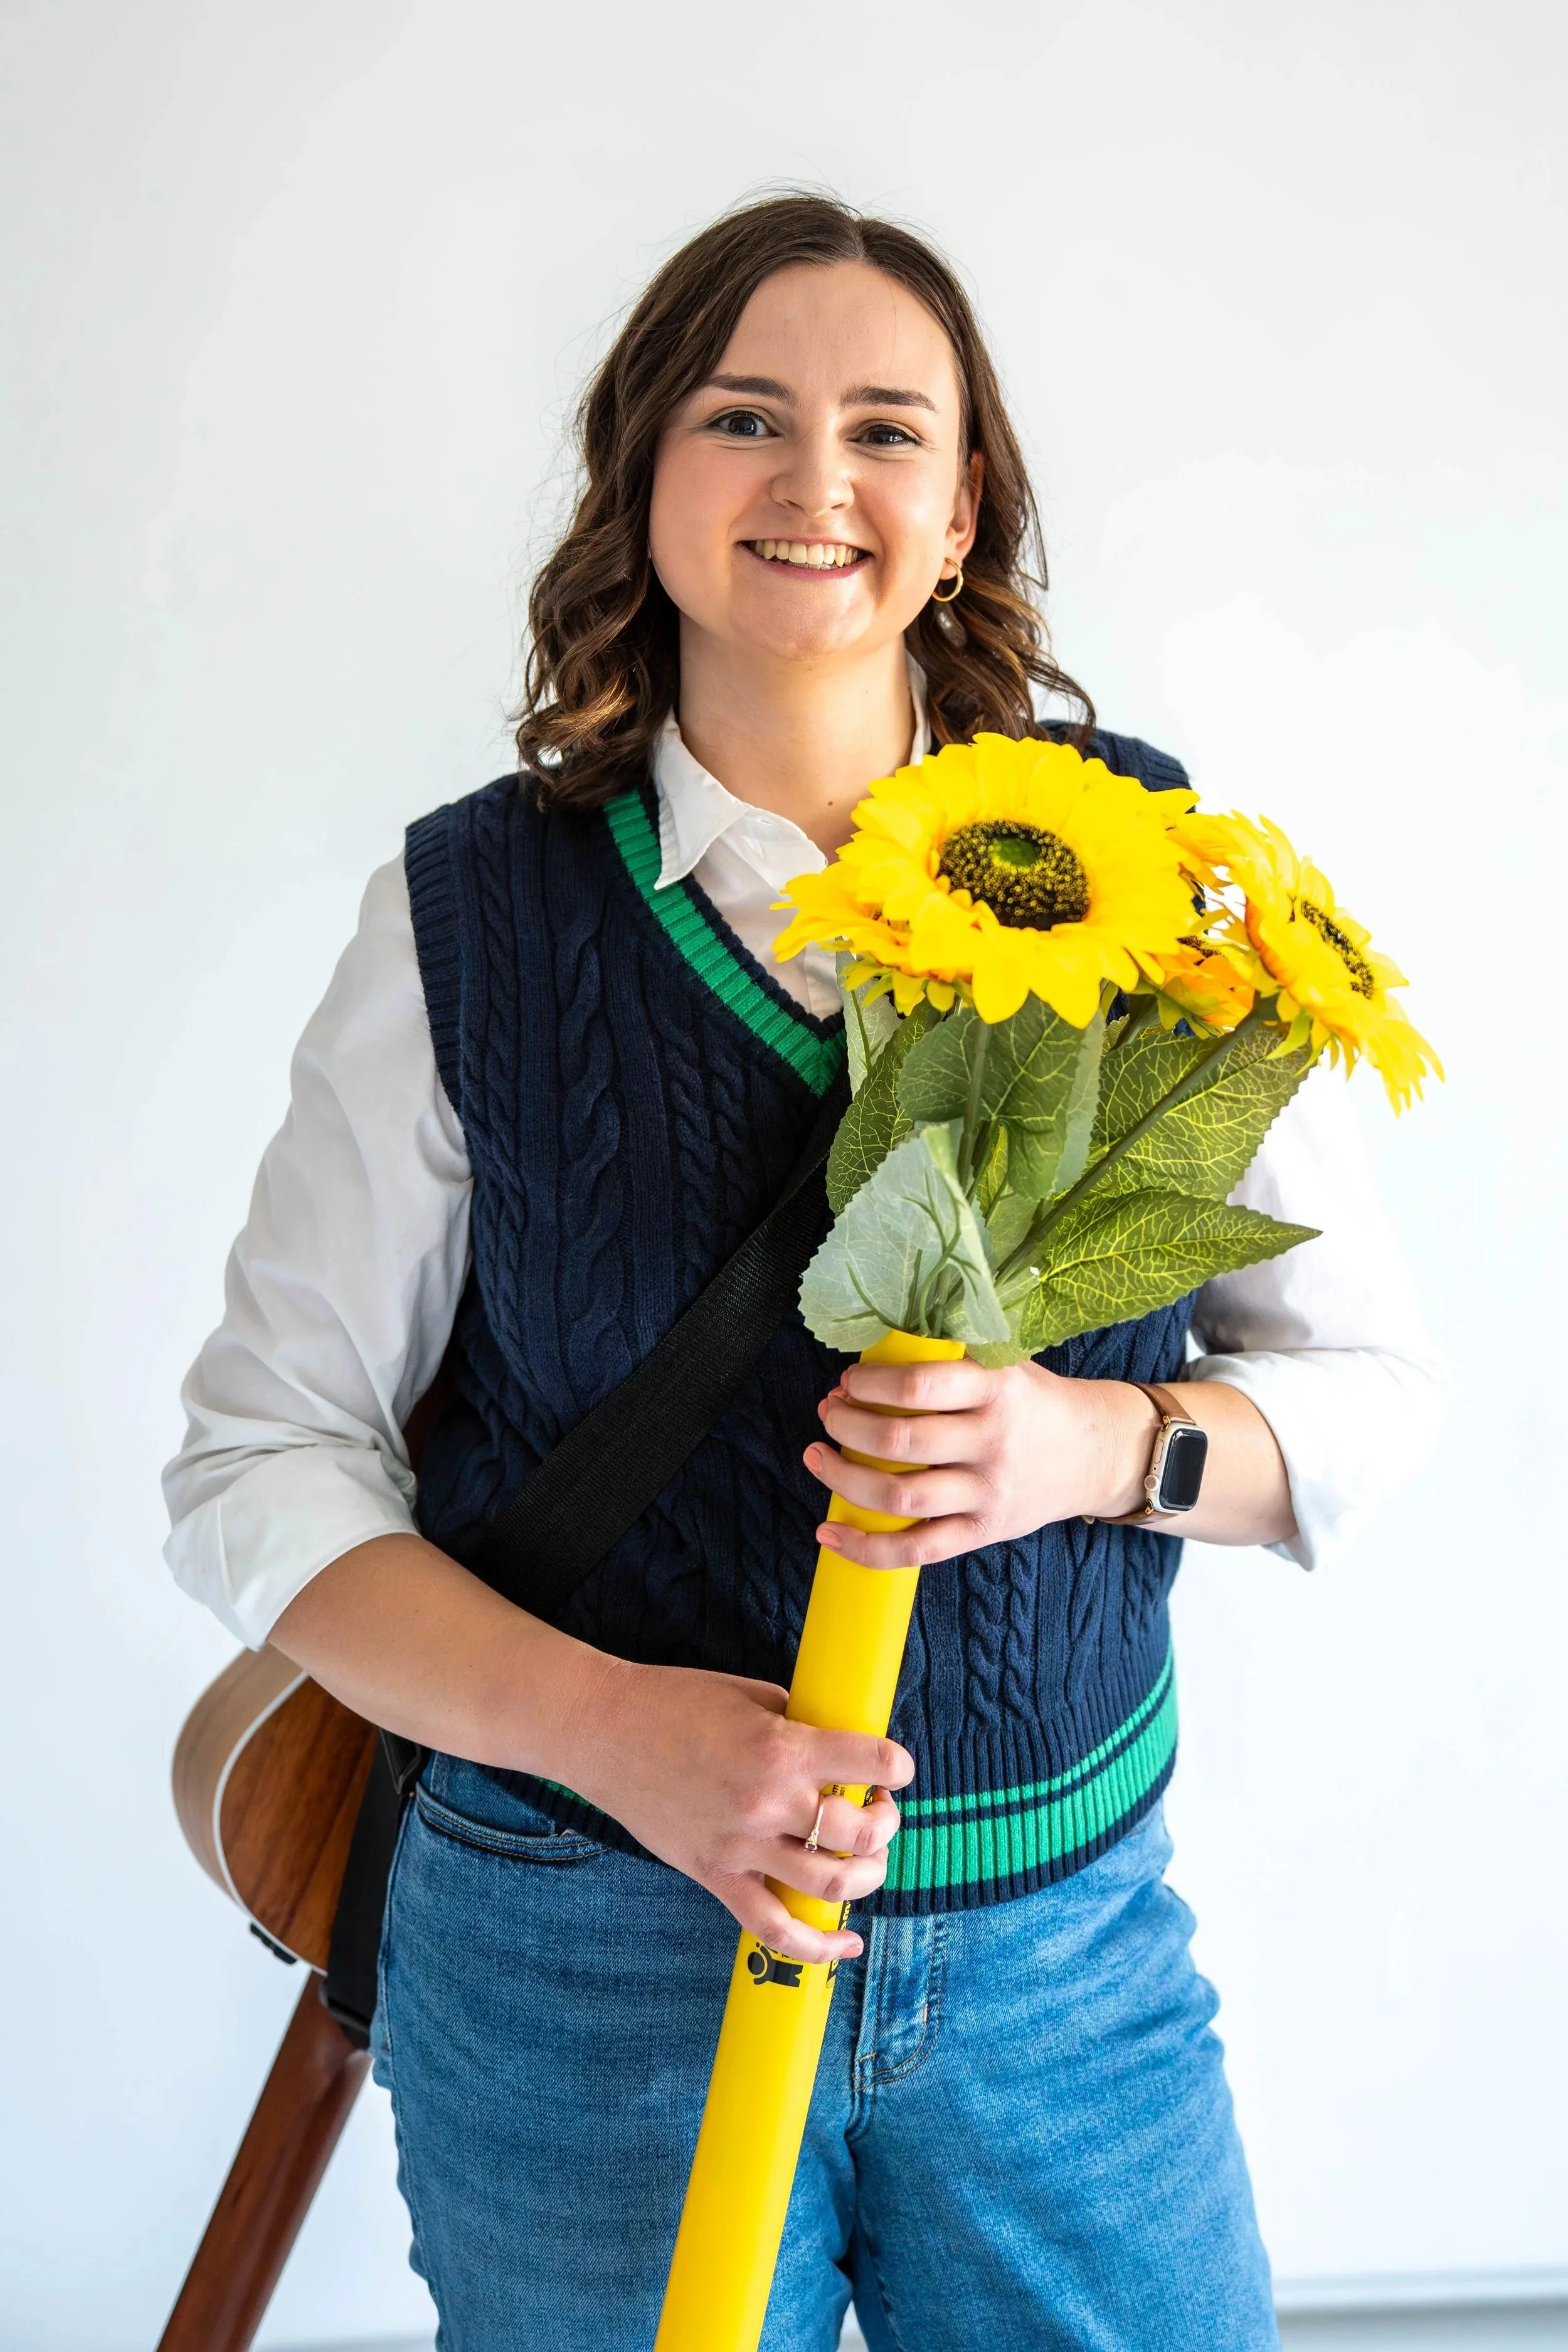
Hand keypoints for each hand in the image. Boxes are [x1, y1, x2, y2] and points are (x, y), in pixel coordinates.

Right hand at [572, 1656, 913, 1965]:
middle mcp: (768, 1801)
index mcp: (782, 1747)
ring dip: (866, 1876)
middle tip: (876, 1810)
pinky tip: (846, 1944)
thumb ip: (800, 1720)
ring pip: (832, 1886)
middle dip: (885, 1824)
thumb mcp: (750, 1694)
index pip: (873, 1761)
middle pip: (861, 1834)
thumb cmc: (674, 1702)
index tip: (894, 1768)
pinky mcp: (715, 1875)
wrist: (603, 1730)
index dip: (897, 1766)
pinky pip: (774, 1929)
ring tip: (864, 1858)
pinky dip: (817, 1947)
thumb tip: (841, 1746)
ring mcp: (741, 1846)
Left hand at [804, 1357, 1157, 1566]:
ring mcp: (987, 1492)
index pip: (918, 1385)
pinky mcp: (983, 1531)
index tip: (849, 1381)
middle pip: (899, 1441)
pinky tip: (829, 1534)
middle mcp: (991, 1442)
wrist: (1098, 1453)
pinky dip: (866, 1547)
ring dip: (843, 1478)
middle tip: (828, 1414)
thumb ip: (951, 1361)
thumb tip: (868, 1368)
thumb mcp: (1005, 1365)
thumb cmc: (1034, 1403)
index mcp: (996, 1389)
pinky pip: (916, 1550)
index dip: (870, 1383)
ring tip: (817, 1457)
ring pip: (899, 1496)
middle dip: (846, 1426)